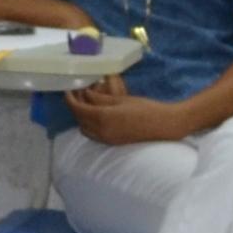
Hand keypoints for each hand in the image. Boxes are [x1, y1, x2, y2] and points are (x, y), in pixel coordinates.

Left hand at [60, 82, 186, 145]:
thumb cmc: (146, 109)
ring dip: (82, 117)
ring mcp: (107, 139)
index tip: (68, 90)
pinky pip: (94, 135)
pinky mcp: (113, 142)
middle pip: (79, 120)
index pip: (78, 109)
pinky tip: (96, 115)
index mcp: (103, 118)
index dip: (70, 99)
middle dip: (75, 107)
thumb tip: (85, 95)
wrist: (164, 126)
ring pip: (85, 129)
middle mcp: (101, 132)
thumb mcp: (121, 100)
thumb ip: (100, 99)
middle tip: (77, 94)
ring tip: (86, 104)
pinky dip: (90, 125)